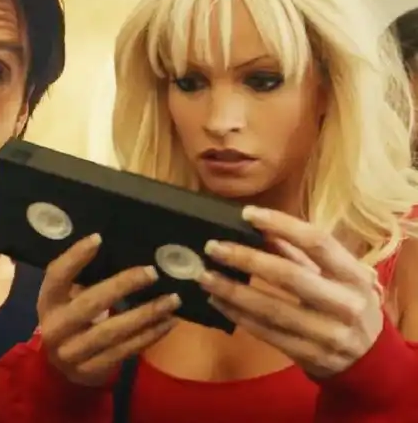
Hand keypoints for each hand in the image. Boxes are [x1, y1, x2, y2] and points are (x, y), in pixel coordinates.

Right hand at [37, 233, 180, 386]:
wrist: (59, 369)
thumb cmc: (69, 319)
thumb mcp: (65, 299)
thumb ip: (83, 279)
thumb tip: (121, 249)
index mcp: (48, 302)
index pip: (57, 276)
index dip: (75, 257)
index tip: (98, 238)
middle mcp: (56, 327)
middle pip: (90, 304)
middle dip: (122, 286)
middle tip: (152, 272)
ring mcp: (73, 352)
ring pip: (113, 331)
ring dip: (146, 314)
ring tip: (172, 300)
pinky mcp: (92, 370)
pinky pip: (125, 351)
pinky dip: (150, 336)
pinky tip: (168, 322)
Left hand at [197, 206, 383, 377]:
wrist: (370, 360)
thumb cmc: (346, 304)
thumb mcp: (337, 276)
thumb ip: (301, 253)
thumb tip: (261, 227)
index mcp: (353, 275)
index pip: (317, 242)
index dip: (282, 224)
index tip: (247, 213)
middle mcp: (344, 303)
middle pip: (289, 275)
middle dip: (246, 259)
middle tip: (213, 248)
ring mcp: (328, 333)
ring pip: (271, 309)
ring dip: (233, 291)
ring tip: (205, 276)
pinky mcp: (309, 355)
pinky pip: (266, 333)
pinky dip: (238, 316)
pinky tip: (217, 301)